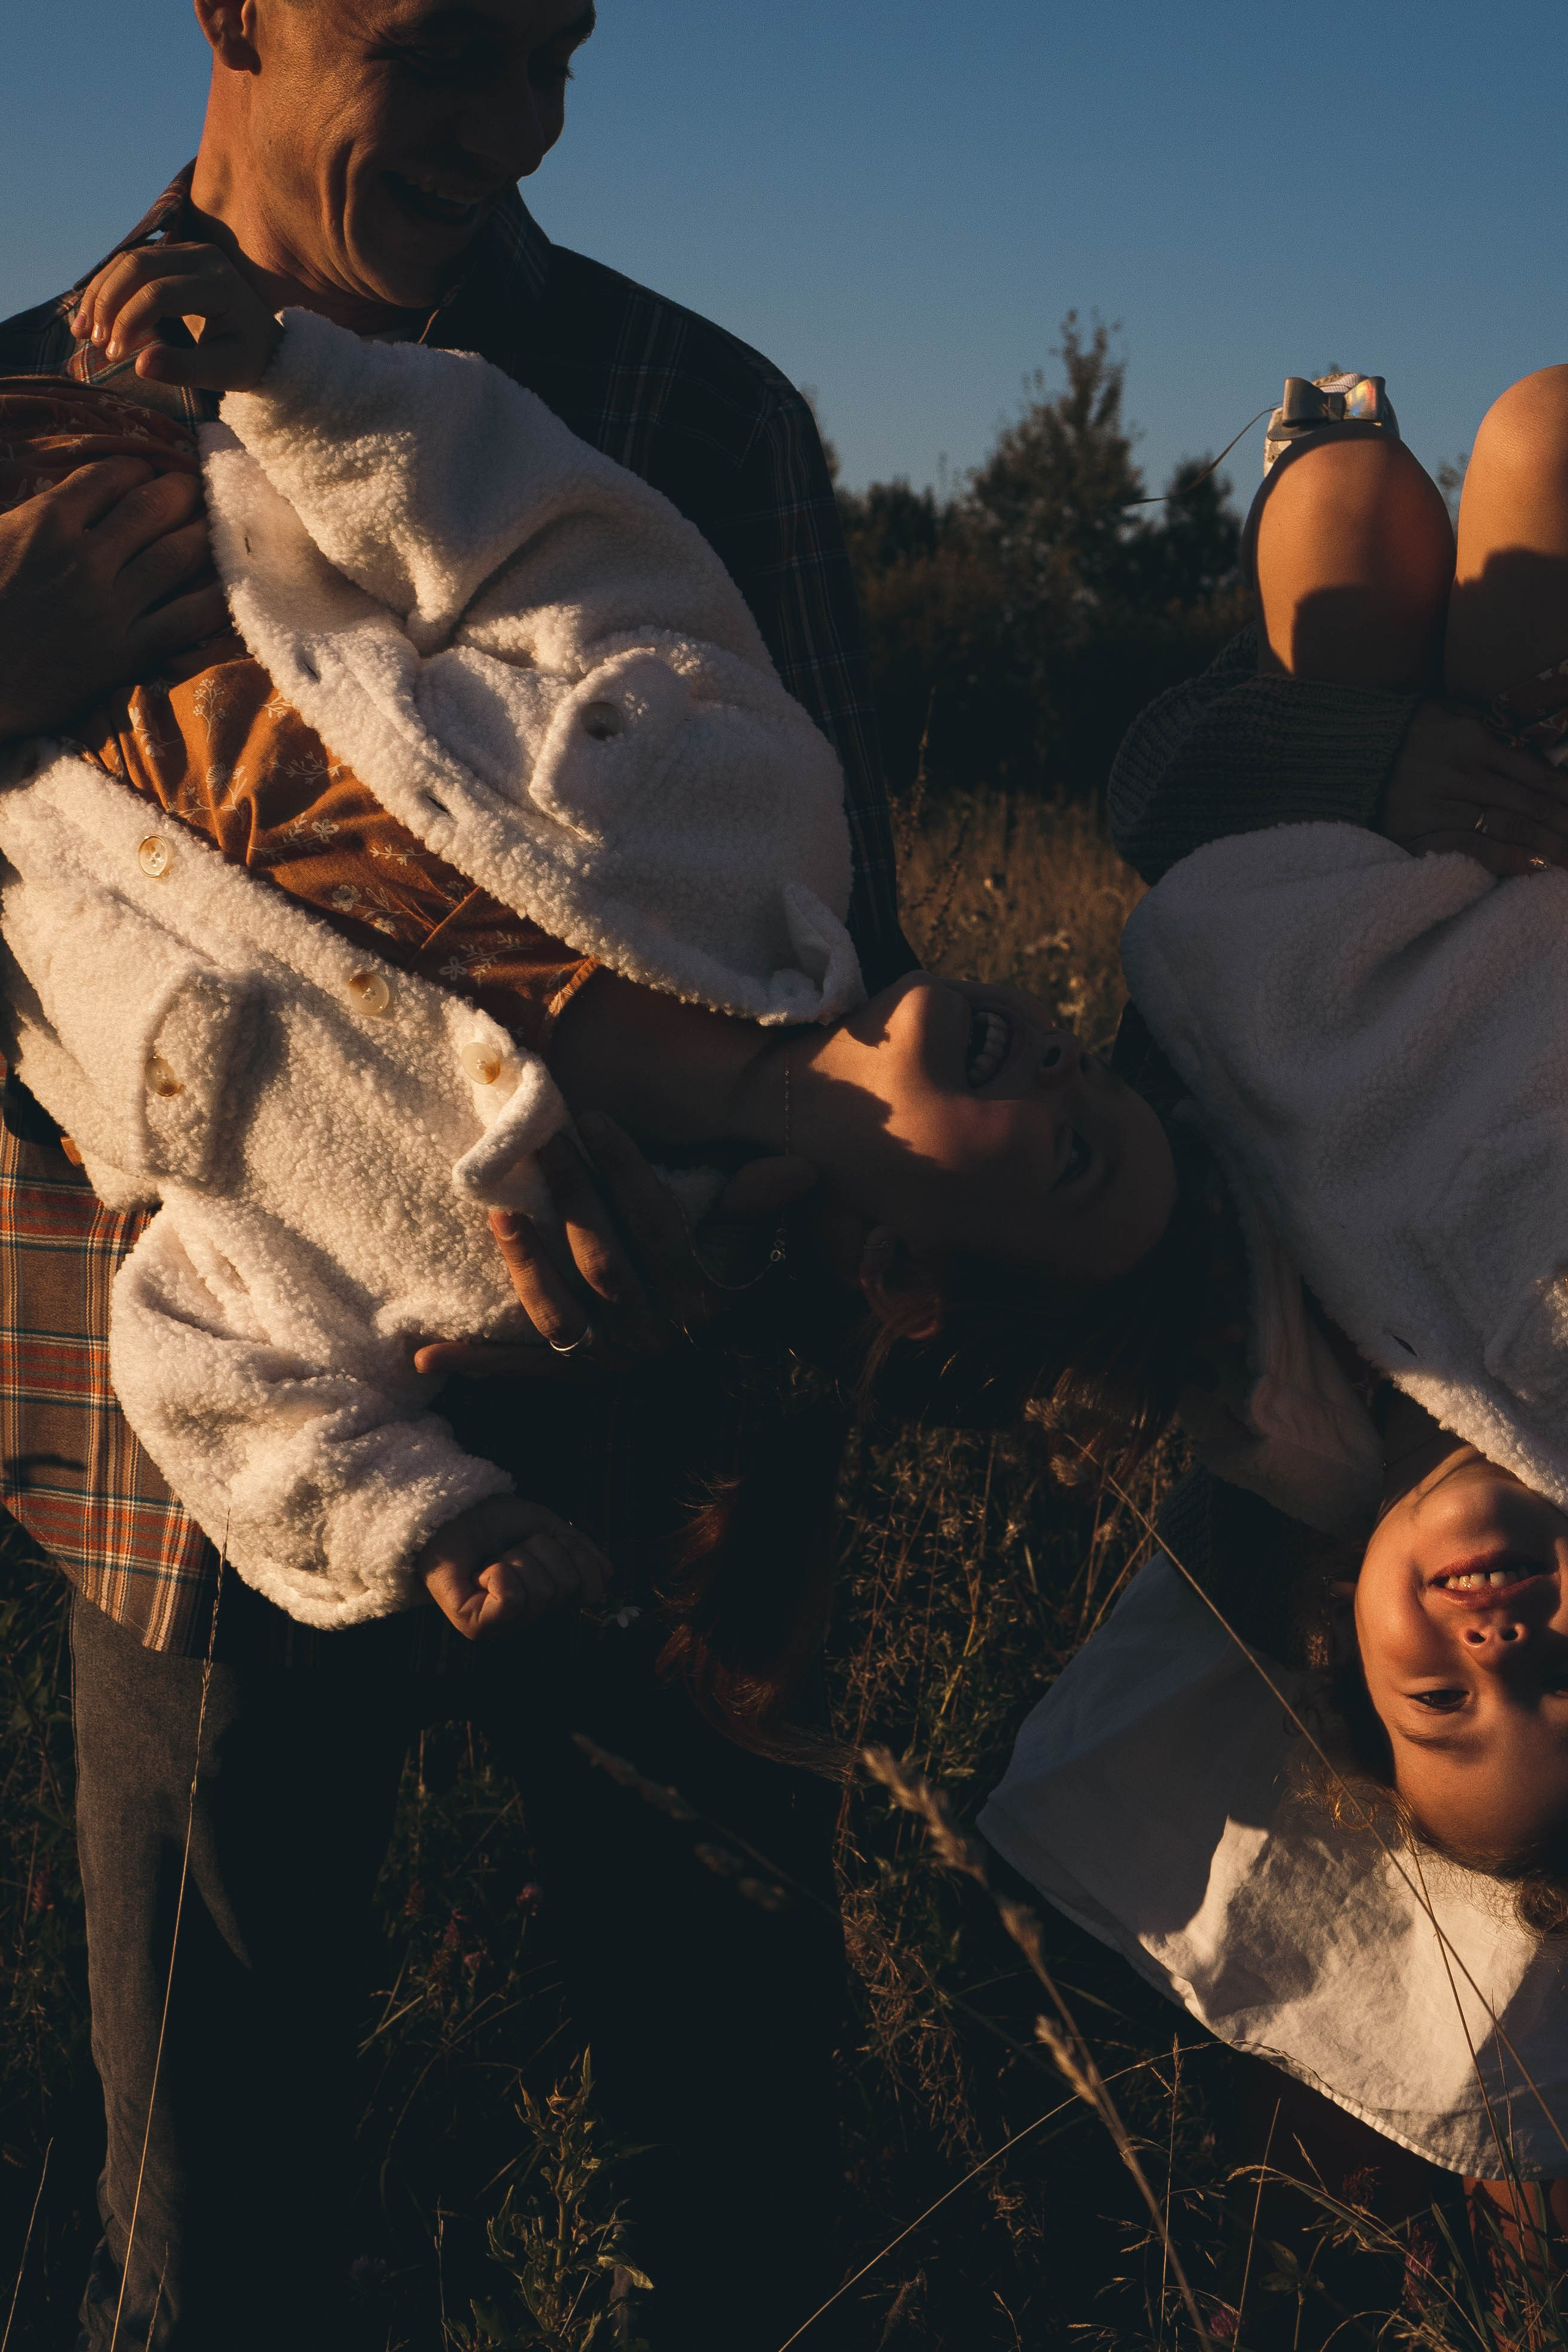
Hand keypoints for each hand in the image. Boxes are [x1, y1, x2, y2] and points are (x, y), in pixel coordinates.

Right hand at [0, 461, 227, 738]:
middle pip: (153, 507)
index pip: (109, 476)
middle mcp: (84, 557)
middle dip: (182, 490)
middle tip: (196, 488)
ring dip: (204, 532)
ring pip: (177, 554)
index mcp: (45, 521)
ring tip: (215, 524)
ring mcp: (110, 606)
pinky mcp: (127, 652)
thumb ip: (30, 511)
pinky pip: (188, 618)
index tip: (148, 471)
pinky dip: (218, 597)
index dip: (138, 467)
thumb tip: (65, 491)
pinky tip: (235, 582)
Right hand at [70, 241, 282, 395]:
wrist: (264, 343)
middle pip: (139, 265)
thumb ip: (185, 369)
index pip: (160, 294)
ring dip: (100, 293)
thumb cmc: (247, 361)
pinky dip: (107, 287)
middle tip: (92, 340)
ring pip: (129, 260)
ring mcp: (187, 250)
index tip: (113, 354)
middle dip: (108, 302)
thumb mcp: (225, 373)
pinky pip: (131, 263)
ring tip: (82, 332)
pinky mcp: (173, 255)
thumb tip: (140, 366)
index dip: (130, 321)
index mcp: (220, 284)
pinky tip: (90, 315)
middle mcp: (203, 257)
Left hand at [413, 1112, 815, 1378]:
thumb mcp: (752, 1237)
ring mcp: (610, 1359)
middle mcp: (654, 1333)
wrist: (719, 1357)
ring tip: (499, 1211)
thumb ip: (760, 1202)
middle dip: (571, 1195)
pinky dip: (475, 1364)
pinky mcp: (573, 1378)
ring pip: (561, 1315)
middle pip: (605, 1263)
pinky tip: (425, 1355)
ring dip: (526, 1265)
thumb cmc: (728, 1274)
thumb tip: (795, 1169)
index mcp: (698, 1294)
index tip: (594, 1120)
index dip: (628, 1172)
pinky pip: (521, 1371)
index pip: (658, 1227)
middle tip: (540, 1138)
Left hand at [417, 1495, 611, 1640]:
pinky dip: (500, 1574)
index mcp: (550, 1597)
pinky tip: (483, 1573)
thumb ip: (580, 1551)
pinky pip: (512, 1599)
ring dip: (515, 1558)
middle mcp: (530, 1617)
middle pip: (563, 1586)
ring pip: (539, 1590)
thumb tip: (608, 1575)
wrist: (450, 1511)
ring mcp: (503, 1626)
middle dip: (539, 1552)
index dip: (573, 1554)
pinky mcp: (476, 1626)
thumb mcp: (548, 1528)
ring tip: (492, 1559)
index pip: (588, 1586)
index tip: (544, 1539)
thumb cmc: (495, 1522)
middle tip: (511, 1548)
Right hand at [1380, 700, 1567, 876]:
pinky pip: (1475, 850)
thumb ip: (1488, 726)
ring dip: (1549, 845)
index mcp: (1473, 740)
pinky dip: (1509, 859)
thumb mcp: (1447, 712)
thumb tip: (1535, 749)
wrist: (1342, 756)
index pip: (1535, 773)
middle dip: (1565, 825)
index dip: (1565, 795)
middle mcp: (1463, 773)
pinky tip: (1535, 866)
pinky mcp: (1422, 834)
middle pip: (1531, 804)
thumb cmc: (1402, 734)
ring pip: (1511, 828)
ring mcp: (1443, 806)